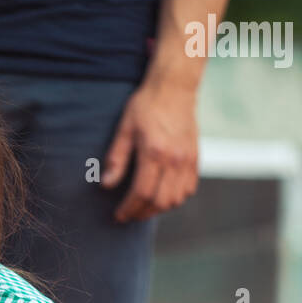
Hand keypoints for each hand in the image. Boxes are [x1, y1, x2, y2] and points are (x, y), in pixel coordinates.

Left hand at [101, 77, 198, 222]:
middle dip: (142, 213)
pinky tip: (162, 196)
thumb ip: (116, 158)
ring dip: (159, 208)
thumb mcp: (125, 128)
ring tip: (144, 207)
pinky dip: (175, 198)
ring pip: (176, 199)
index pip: (142, 193)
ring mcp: (187, 160)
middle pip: (160, 201)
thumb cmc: (146, 105)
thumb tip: (106, 184)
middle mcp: (174, 159)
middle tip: (129, 214)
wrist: (175, 87)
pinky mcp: (195, 158)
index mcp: (154, 152)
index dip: (129, 209)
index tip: (119, 215)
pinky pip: (188, 189)